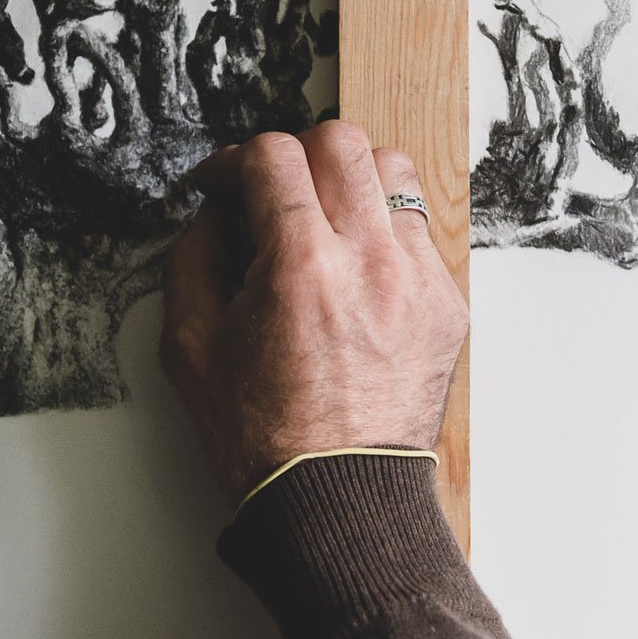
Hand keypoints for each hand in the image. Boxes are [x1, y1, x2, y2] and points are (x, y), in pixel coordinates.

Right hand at [160, 122, 468, 504]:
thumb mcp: (190, 345)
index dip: (234, 161)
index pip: (272, 155)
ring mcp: (418, 278)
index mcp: (301, 266)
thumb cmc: (262, 433)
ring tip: (322, 218)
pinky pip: (419, 229)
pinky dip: (383, 231)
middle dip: (294, 154)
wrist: (338, 498)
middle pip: (340, 140)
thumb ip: (192, 257)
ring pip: (394, 168)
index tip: (223, 185)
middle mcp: (370, 260)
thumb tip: (214, 209)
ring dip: (350, 179)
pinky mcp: (447, 302)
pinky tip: (354, 268)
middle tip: (272, 191)